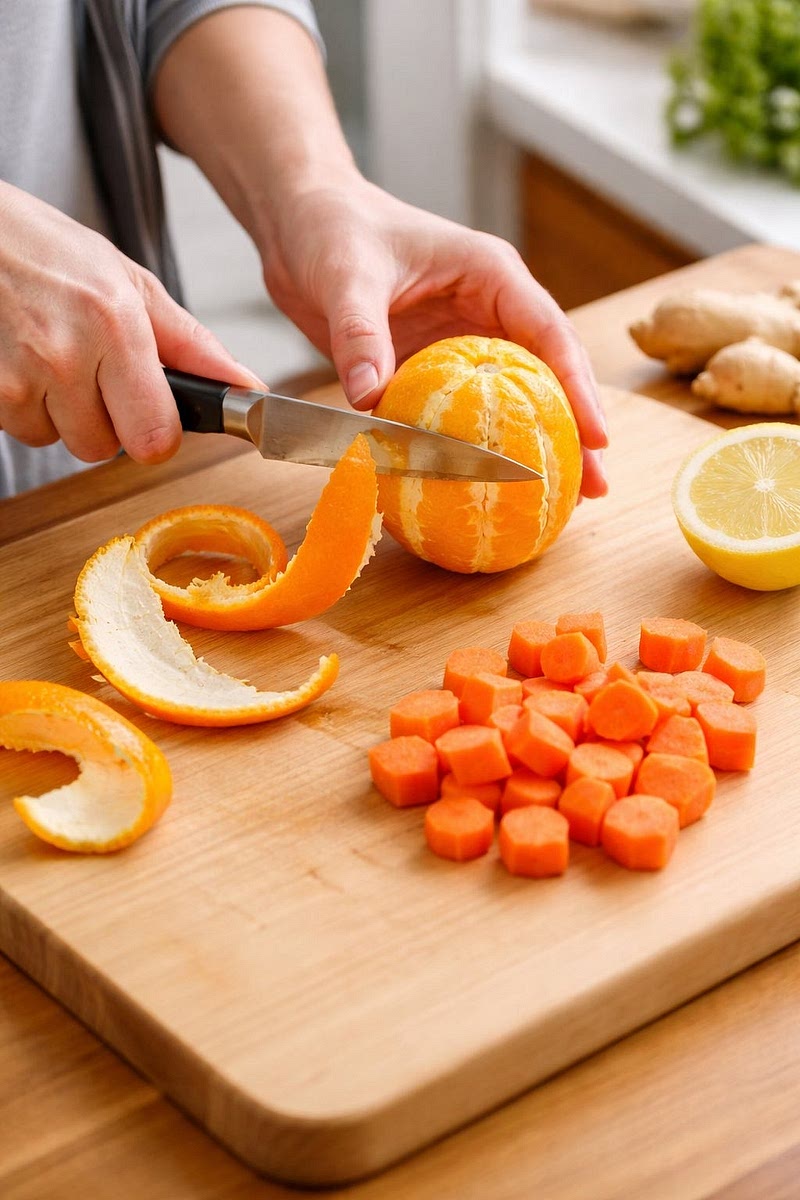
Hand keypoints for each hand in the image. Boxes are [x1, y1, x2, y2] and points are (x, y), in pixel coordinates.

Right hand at [0, 183, 259, 463]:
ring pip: (60, 442)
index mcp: (115, 326)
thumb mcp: (129, 283)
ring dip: (61, 414)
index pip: (156, 437)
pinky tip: (24, 362)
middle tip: (92, 374)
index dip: (157, 434)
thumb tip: (247, 386)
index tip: (151, 415)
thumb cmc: (46, 251)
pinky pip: (23, 430)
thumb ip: (191, 344)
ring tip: (51, 359)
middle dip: (105, 422)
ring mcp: (17, 378)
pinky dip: (26, 407)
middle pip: (104, 449)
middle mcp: (65, 356)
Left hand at [261, 175, 607, 497]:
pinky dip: (475, 448)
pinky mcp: (432, 367)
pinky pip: (461, 413)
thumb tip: (370, 399)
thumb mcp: (347, 276)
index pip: (549, 333)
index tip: (596, 436)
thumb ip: (360, 334)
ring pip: (512, 399)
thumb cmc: (332, 228)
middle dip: (574, 430)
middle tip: (594, 487)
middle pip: (547, 375)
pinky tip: (482, 488)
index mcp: (490, 275)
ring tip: (559, 501)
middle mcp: (489, 310)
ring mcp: (463, 341)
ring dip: (534, 446)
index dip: (577, 387)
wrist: (299, 223)